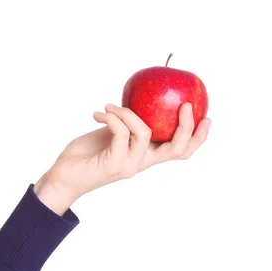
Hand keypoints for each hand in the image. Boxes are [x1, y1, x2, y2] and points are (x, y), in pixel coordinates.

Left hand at [46, 102, 210, 200]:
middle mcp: (142, 163)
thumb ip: (127, 121)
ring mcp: (129, 165)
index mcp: (146, 155)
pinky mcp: (114, 164)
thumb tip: (138, 95)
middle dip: (186, 127)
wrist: (64, 175)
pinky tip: (99, 113)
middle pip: (176, 149)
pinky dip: (112, 116)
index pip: (180, 151)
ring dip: (128, 112)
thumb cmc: (87, 153)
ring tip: (109, 105)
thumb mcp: (112, 132)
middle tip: (185, 105)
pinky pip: (120, 132)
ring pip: (144, 133)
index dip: (198, 137)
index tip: (207, 117)